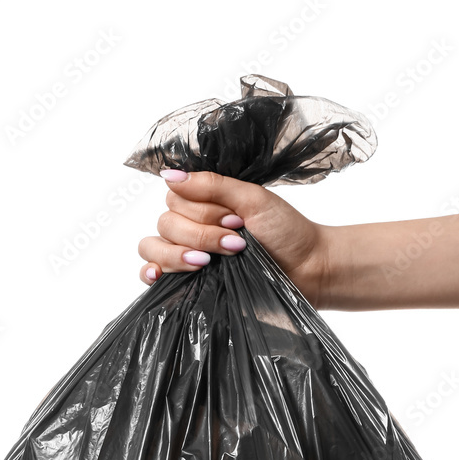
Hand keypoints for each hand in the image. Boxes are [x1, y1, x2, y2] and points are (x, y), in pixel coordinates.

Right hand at [138, 170, 333, 308]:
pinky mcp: (187, 284)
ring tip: (209, 262)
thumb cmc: (287, 233)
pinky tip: (160, 274)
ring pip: (153, 247)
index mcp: (204, 204)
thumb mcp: (254, 199)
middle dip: (201, 234)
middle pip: (165, 224)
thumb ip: (213, 185)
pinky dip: (150, 272)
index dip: (201, 211)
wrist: (308, 270)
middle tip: (237, 242)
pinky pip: (151, 274)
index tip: (235, 220)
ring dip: (180, 253)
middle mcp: (190, 228)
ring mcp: (186, 256)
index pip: (175, 199)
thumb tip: (170, 176)